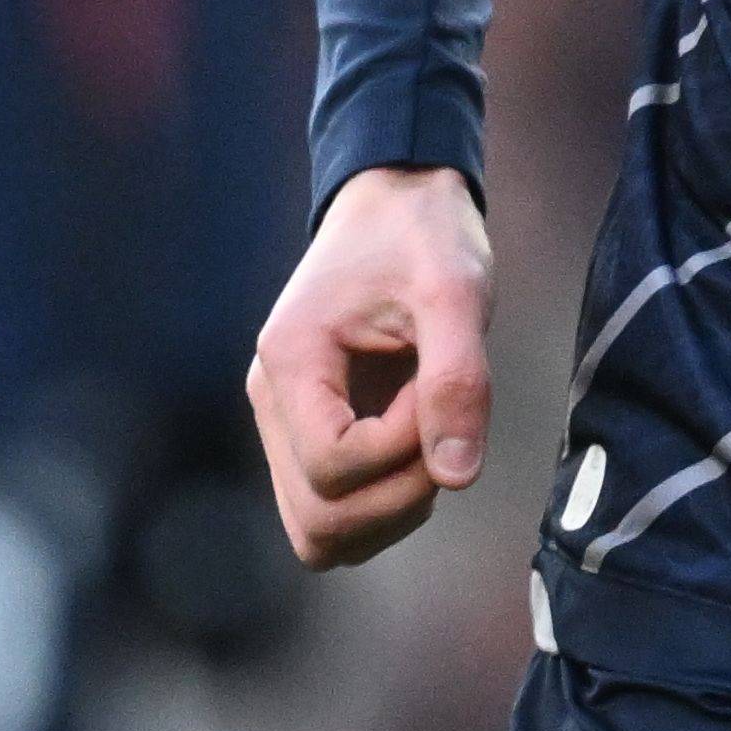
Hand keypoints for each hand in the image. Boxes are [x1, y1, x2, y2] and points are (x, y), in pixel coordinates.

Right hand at [247, 167, 495, 570]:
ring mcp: (285, 422)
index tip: (434, 394)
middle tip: (443, 433)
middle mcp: (272, 400)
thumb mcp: (455, 290)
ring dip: (389, 511)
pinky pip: (331, 507)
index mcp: (292, 360)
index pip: (331, 465)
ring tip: (432, 441)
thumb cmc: (422, 235)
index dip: (398, 450)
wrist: (397, 201)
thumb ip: (457, 379)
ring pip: (319, 529)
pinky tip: (418, 448)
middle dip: (397, 497)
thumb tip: (457, 475)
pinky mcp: (309, 432)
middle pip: (317, 519)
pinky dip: (382, 503)